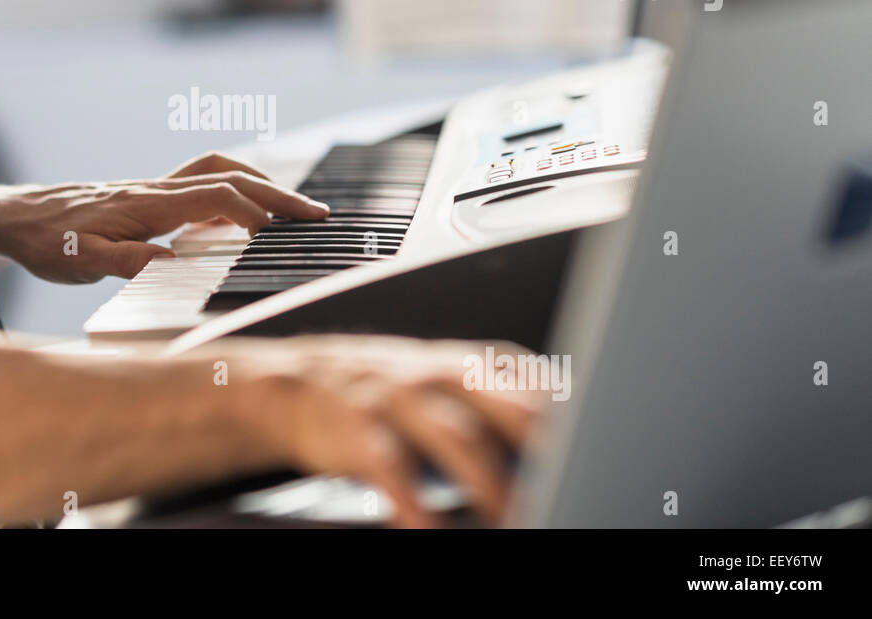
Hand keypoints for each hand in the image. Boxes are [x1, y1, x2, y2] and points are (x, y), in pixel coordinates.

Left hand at [0, 152, 328, 282]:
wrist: (13, 217)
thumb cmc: (45, 240)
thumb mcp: (78, 260)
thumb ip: (124, 261)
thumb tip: (173, 262)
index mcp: (147, 204)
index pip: (218, 198)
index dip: (258, 212)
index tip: (291, 231)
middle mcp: (156, 189)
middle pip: (229, 176)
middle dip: (276, 193)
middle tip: (314, 214)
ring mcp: (152, 189)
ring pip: (216, 171)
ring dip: (257, 183)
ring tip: (288, 207)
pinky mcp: (146, 195)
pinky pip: (198, 183)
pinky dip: (229, 189)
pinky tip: (237, 214)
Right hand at [225, 336, 546, 527]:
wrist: (291, 385)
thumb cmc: (383, 393)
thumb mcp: (443, 384)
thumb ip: (499, 404)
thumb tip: (567, 440)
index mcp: (469, 364)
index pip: (535, 383)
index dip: (571, 414)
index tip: (603, 444)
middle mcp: (437, 374)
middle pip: (506, 406)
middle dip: (545, 445)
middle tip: (576, 477)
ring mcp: (397, 398)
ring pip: (457, 436)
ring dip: (490, 482)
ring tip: (515, 518)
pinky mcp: (358, 429)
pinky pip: (392, 468)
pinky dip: (414, 503)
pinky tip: (430, 529)